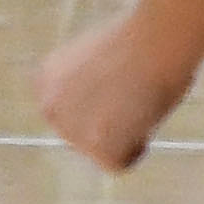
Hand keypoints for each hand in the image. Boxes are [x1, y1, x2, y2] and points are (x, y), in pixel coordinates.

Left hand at [36, 10, 193, 171]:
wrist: (157, 39)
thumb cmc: (142, 39)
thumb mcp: (99, 58)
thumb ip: (89, 88)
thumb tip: (100, 112)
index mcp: (45, 79)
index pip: (71, 112)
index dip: (101, 102)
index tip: (119, 84)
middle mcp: (49, 106)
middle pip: (84, 134)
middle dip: (109, 123)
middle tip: (134, 95)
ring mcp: (70, 131)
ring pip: (102, 150)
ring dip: (124, 134)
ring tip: (139, 101)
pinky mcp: (96, 149)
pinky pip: (121, 163)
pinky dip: (138, 149)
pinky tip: (144, 118)